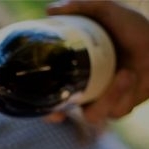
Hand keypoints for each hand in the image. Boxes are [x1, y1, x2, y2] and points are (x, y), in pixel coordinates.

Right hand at [46, 0, 148, 124]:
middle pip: (63, 113)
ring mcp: (104, 103)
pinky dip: (121, 92)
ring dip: (107, 98)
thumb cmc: (136, 29)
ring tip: (124, 74)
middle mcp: (85, 91)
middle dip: (57, 114)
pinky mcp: (121, 108)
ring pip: (93, 115)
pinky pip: (116, 110)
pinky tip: (129, 76)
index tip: (34, 102)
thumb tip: (49, 9)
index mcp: (75, 74)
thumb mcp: (106, 12)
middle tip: (57, 114)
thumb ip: (81, 7)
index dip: (39, 102)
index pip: (49, 93)